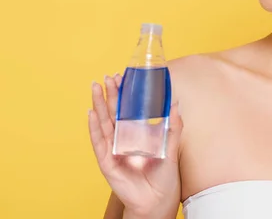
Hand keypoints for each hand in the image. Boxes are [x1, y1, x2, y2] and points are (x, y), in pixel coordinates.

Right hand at [88, 74, 182, 217]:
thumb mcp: (171, 147)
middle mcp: (123, 140)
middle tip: (108, 76)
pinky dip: (94, 127)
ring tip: (95, 87)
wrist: (159, 200)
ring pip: (104, 123)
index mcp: (137, 136)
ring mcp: (114, 150)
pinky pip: (99, 142)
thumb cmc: (164, 176)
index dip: (125, 95)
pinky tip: (91, 113)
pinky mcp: (107, 161)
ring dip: (99, 105)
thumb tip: (176, 105)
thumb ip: (173, 127)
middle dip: (110, 94)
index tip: (123, 77)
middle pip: (114, 113)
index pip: (128, 111)